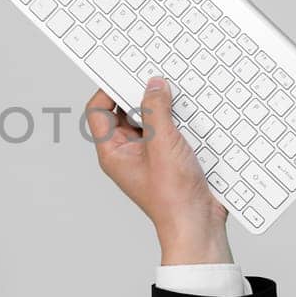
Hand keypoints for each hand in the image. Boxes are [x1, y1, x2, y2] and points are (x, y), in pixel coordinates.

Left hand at [86, 78, 231, 264]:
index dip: (107, 89)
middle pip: (124, 113)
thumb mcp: (163, 144)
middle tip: (154, 79)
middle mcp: (126, 153)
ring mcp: (147, 156)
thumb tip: (153, 86)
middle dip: (139, 95)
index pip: (98, 112)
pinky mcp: (167, 159)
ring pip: (148, 121)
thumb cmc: (173, 196)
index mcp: (113, 152)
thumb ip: (156, 110)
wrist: (198, 224)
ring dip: (162, 108)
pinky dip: (176, 121)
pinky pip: (166, 132)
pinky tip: (190, 115)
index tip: (124, 72)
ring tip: (174, 97)